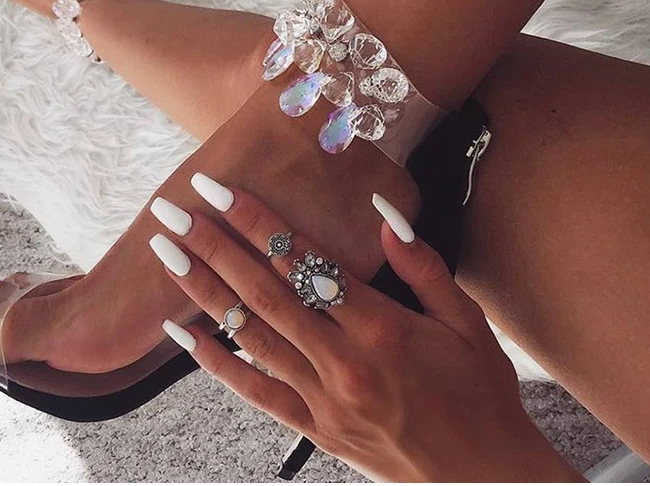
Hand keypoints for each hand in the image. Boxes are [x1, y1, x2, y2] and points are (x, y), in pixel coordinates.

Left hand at [150, 177, 581, 481]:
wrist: (482, 476)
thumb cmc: (480, 393)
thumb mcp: (466, 320)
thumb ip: (421, 265)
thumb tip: (381, 213)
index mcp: (382, 329)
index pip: (305, 262)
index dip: (258, 222)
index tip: (220, 192)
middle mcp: (344, 362)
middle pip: (265, 292)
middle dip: (214, 246)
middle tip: (172, 213)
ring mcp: (323, 399)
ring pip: (250, 334)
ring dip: (204, 291)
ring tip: (167, 255)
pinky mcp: (314, 428)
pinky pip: (254, 390)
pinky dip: (214, 361)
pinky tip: (181, 334)